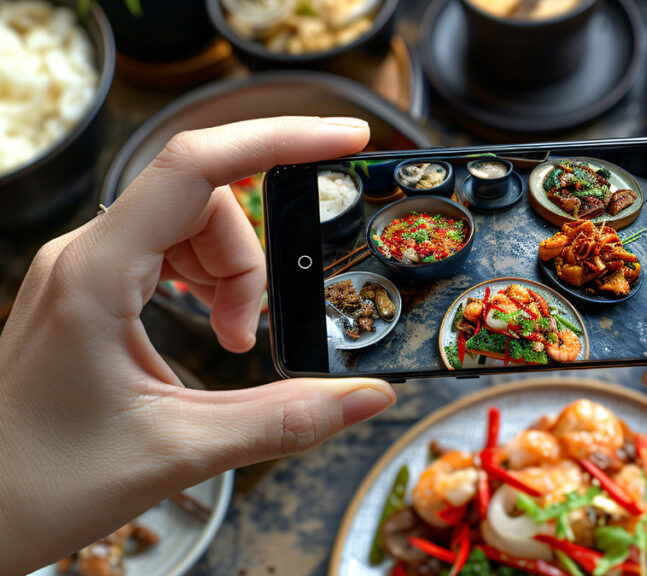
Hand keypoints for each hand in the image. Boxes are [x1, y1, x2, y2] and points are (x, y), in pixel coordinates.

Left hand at [0, 117, 396, 573]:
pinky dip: (207, 282)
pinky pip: (168, 251)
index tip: (346, 138)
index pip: (196, 166)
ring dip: (231, 275)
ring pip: (190, 224)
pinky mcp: (91, 289)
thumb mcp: (180, 451)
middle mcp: (86, 255)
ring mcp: (85, 268)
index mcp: (97, 274)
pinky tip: (210, 328)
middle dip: (250, 259)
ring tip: (230, 341)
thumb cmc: (43, 484)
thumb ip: (286, 420)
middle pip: (204, 200)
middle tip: (250, 335)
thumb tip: (371, 396)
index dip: (278, 139)